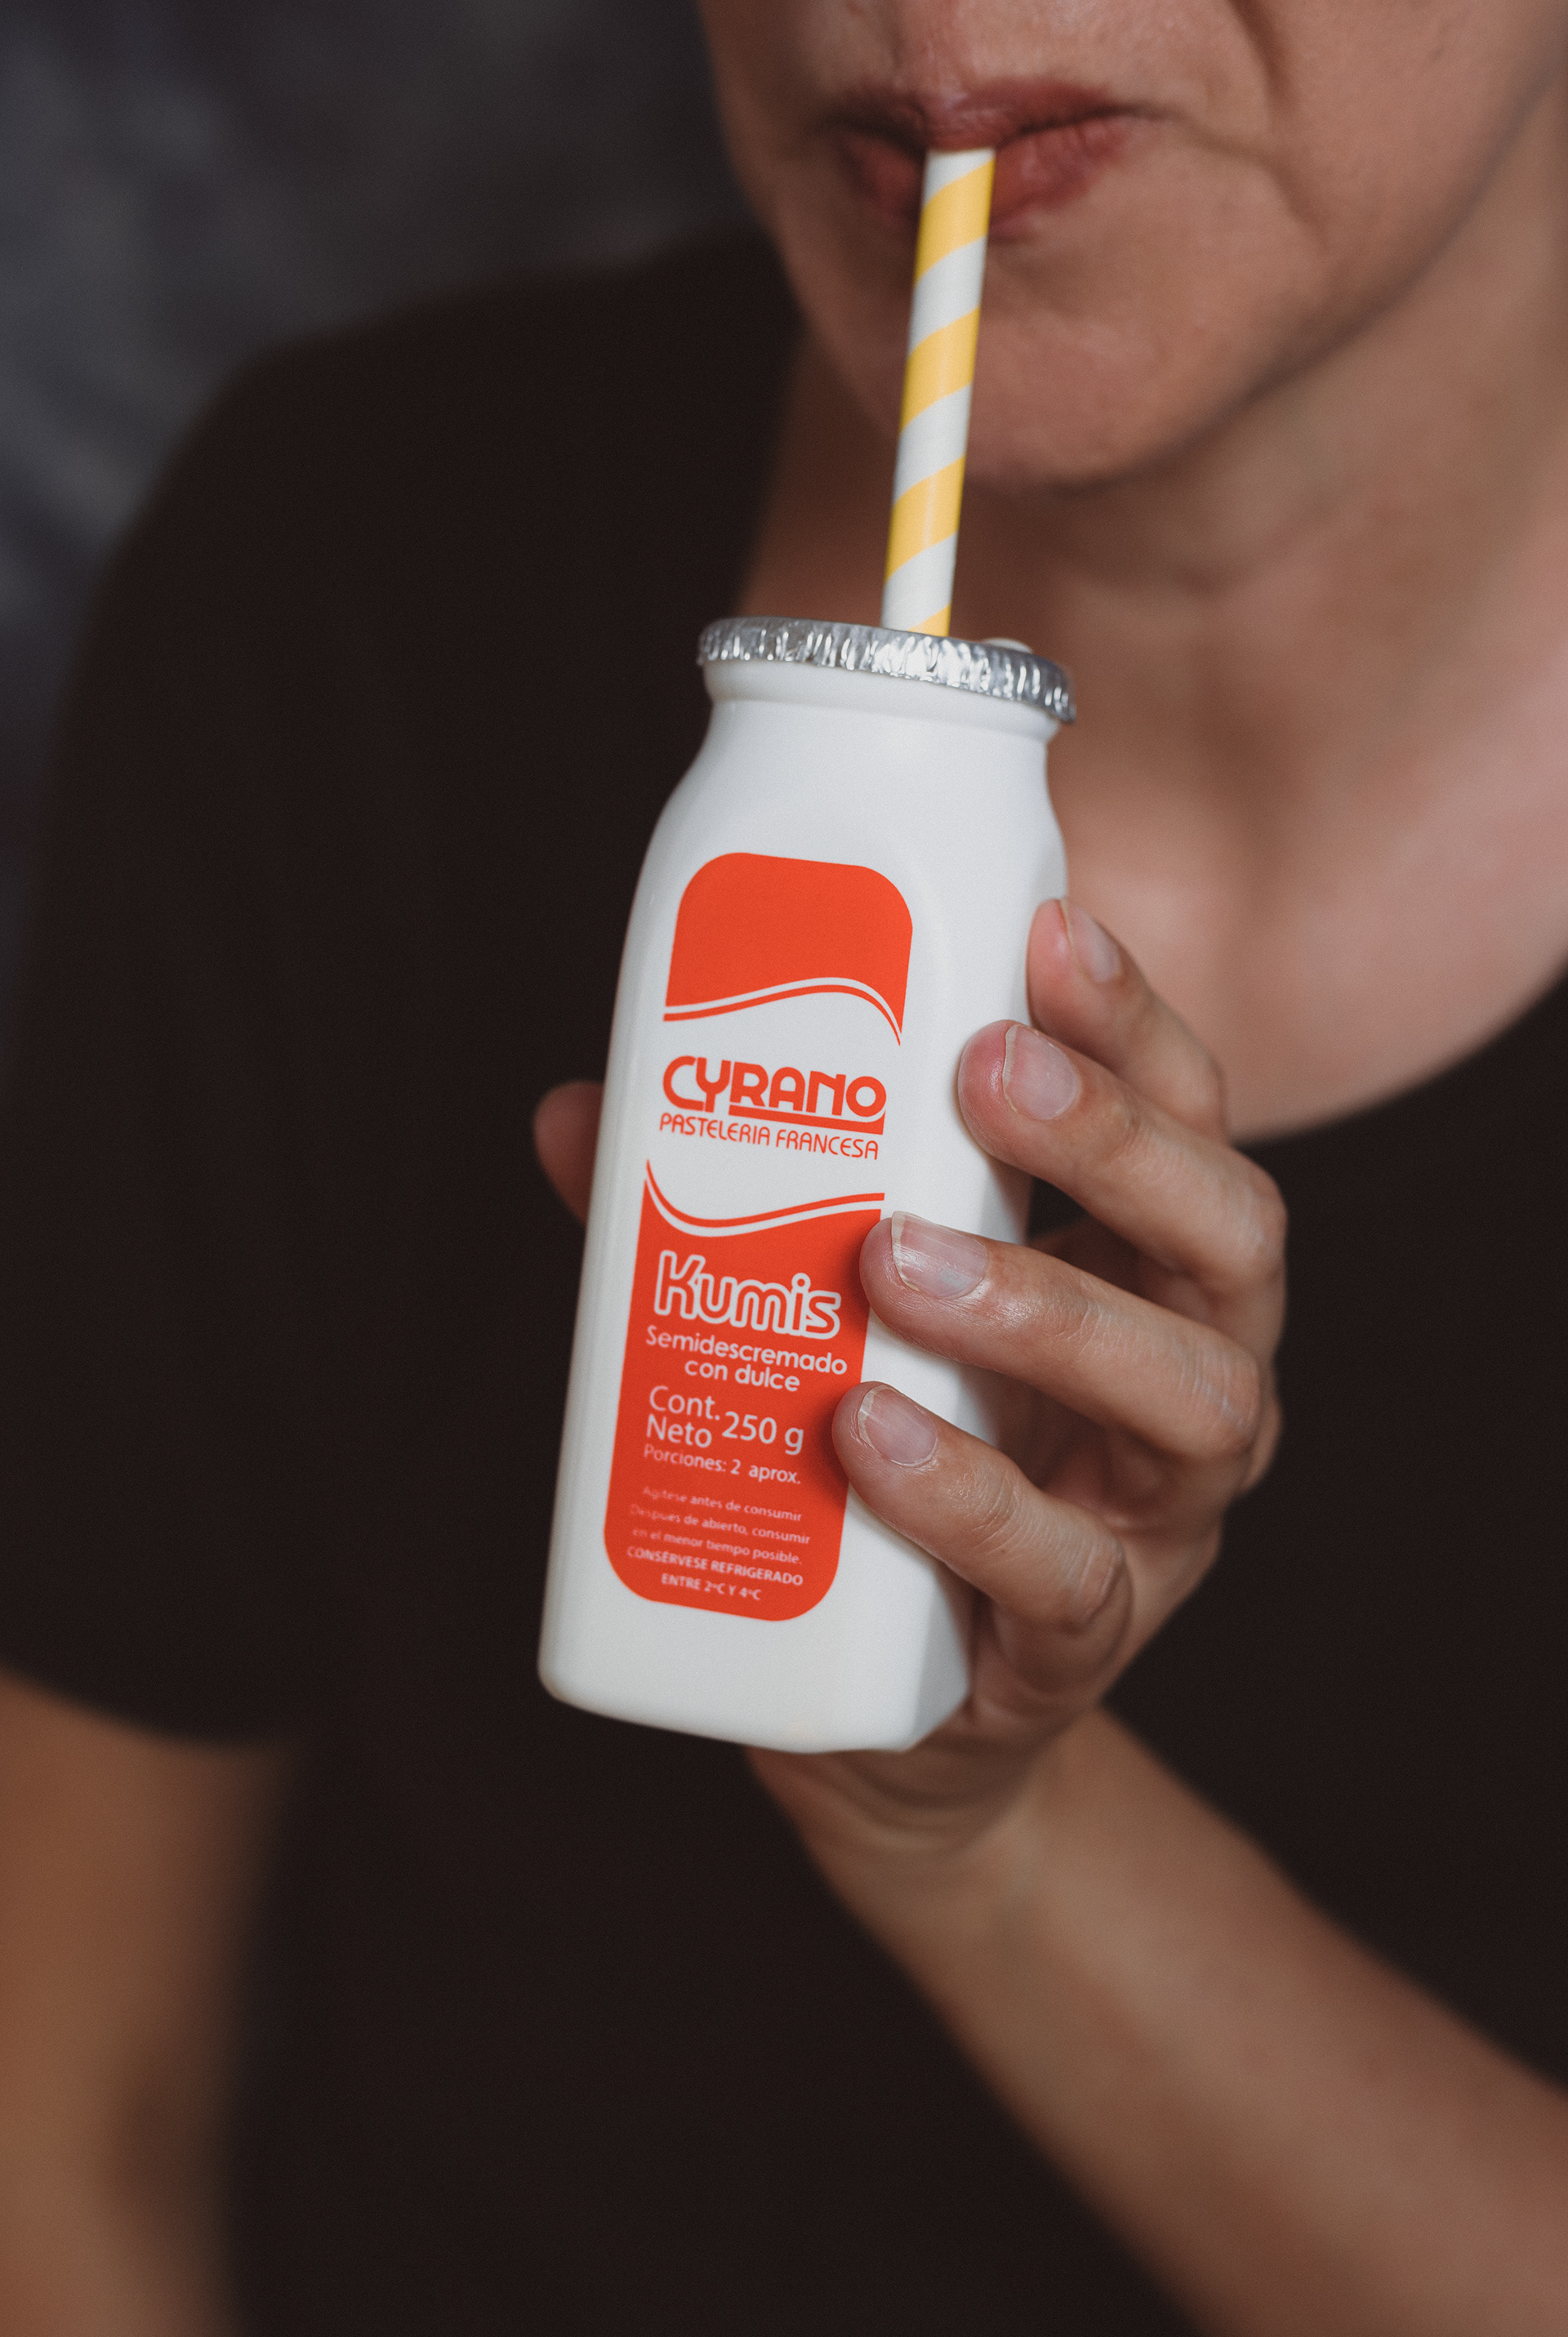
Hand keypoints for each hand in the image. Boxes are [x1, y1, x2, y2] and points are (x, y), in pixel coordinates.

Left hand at [533, 899, 1283, 1864]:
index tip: (1047, 929)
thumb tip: (574, 1111)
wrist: (885, 1720)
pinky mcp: (1084, 1645)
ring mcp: (1155, 1518)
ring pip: (1193, 1399)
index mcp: (1140, 1268)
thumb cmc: (878, 1469)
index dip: (1134, 1022)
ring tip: (890, 1258)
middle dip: (1118, 1137)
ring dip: (1048, 1311)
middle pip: (1234, 1234)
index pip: (1187, 1117)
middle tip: (982, 1069)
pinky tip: (868, 1434)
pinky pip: (1067, 1577)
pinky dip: (971, 1500)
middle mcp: (1188, 1373)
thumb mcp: (828, 1318)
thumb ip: (723, 1215)